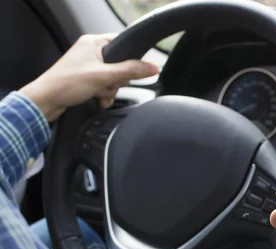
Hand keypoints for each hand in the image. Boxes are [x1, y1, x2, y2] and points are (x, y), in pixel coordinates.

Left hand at [19, 34, 158, 121]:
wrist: (45, 101)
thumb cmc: (66, 84)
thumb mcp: (104, 76)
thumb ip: (131, 71)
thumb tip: (153, 67)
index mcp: (93, 42)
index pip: (122, 44)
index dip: (130, 59)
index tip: (133, 71)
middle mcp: (90, 52)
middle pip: (120, 65)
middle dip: (117, 80)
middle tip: (108, 84)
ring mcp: (87, 66)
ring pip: (113, 78)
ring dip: (110, 90)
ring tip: (99, 94)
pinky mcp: (85, 80)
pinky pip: (104, 86)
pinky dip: (103, 94)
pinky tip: (98, 99)